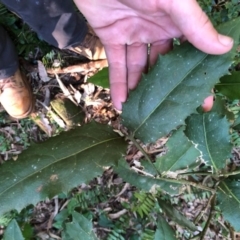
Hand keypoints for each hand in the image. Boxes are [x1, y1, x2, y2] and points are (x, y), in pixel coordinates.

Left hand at [74, 0, 232, 109]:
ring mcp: (133, 35)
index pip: (191, 54)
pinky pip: (116, 65)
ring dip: (139, 92)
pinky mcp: (112, 38)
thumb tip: (225, 47)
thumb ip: (195, 24)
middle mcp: (156, 30)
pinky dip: (118, 84)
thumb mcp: (173, 0)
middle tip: (168, 115)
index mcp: (176, 21)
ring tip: (140, 116)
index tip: (202, 103)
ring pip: (138, 69)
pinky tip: (120, 104)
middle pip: (163, 67)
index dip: (196, 78)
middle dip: (165, 90)